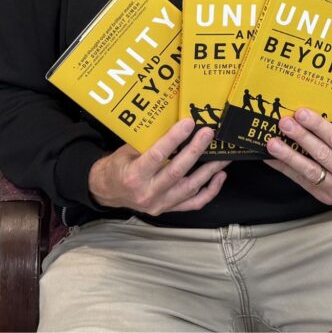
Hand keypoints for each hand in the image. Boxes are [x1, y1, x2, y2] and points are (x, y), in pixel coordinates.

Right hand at [88, 119, 227, 215]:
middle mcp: (147, 193)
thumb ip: (148, 141)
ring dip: (209, 170)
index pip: (157, 156)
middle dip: (195, 151)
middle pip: (177, 172)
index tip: (189, 123)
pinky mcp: (168, 210)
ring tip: (223, 154)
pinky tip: (219, 176)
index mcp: (134, 175)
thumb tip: (174, 123)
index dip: (174, 139)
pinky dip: (209, 191)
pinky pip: (193, 203)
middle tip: (209, 133)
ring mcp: (160, 204)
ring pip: (189, 188)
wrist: (108, 191)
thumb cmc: (119, 166)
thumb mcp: (126, 150)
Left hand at [264, 109, 331, 204]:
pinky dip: (285, 169)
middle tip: (284, 123)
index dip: (317, 126)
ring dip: (288, 156)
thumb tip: (304, 120)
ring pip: (309, 171)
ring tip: (272, 144)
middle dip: (301, 137)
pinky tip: (272, 160)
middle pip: (321, 154)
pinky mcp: (324, 198)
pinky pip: (302, 181)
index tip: (300, 113)